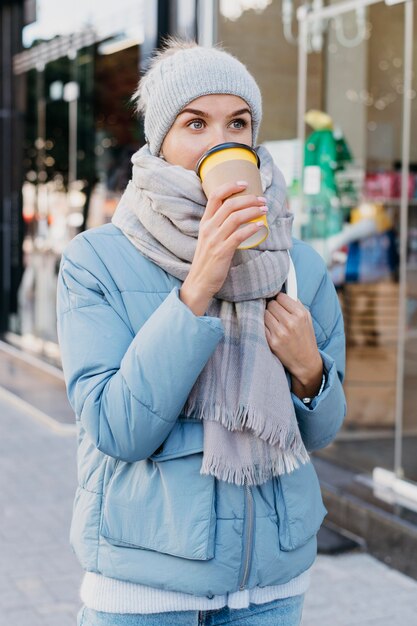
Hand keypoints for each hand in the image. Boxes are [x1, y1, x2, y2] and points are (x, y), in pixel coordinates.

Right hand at [180, 181, 267, 314]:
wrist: (199, 282)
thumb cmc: (208, 261)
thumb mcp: (209, 239)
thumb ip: (220, 227)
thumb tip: (240, 217)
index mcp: (205, 223)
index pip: (215, 196)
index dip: (230, 186)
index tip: (244, 183)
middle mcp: (208, 228)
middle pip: (230, 204)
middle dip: (249, 199)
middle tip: (262, 200)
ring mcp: (215, 239)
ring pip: (235, 217)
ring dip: (253, 211)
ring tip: (264, 210)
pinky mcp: (222, 251)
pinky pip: (239, 235)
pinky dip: (251, 228)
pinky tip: (260, 227)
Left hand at [264, 292, 322, 398]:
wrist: (305, 361)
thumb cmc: (305, 337)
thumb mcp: (307, 318)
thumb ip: (295, 304)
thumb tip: (280, 292)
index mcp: (300, 314)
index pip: (281, 297)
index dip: (279, 299)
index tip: (280, 303)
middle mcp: (290, 322)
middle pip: (271, 304)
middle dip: (273, 308)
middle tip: (277, 314)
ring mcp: (280, 333)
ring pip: (264, 314)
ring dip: (267, 317)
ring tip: (274, 323)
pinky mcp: (272, 342)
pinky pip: (261, 326)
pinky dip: (265, 327)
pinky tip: (272, 331)